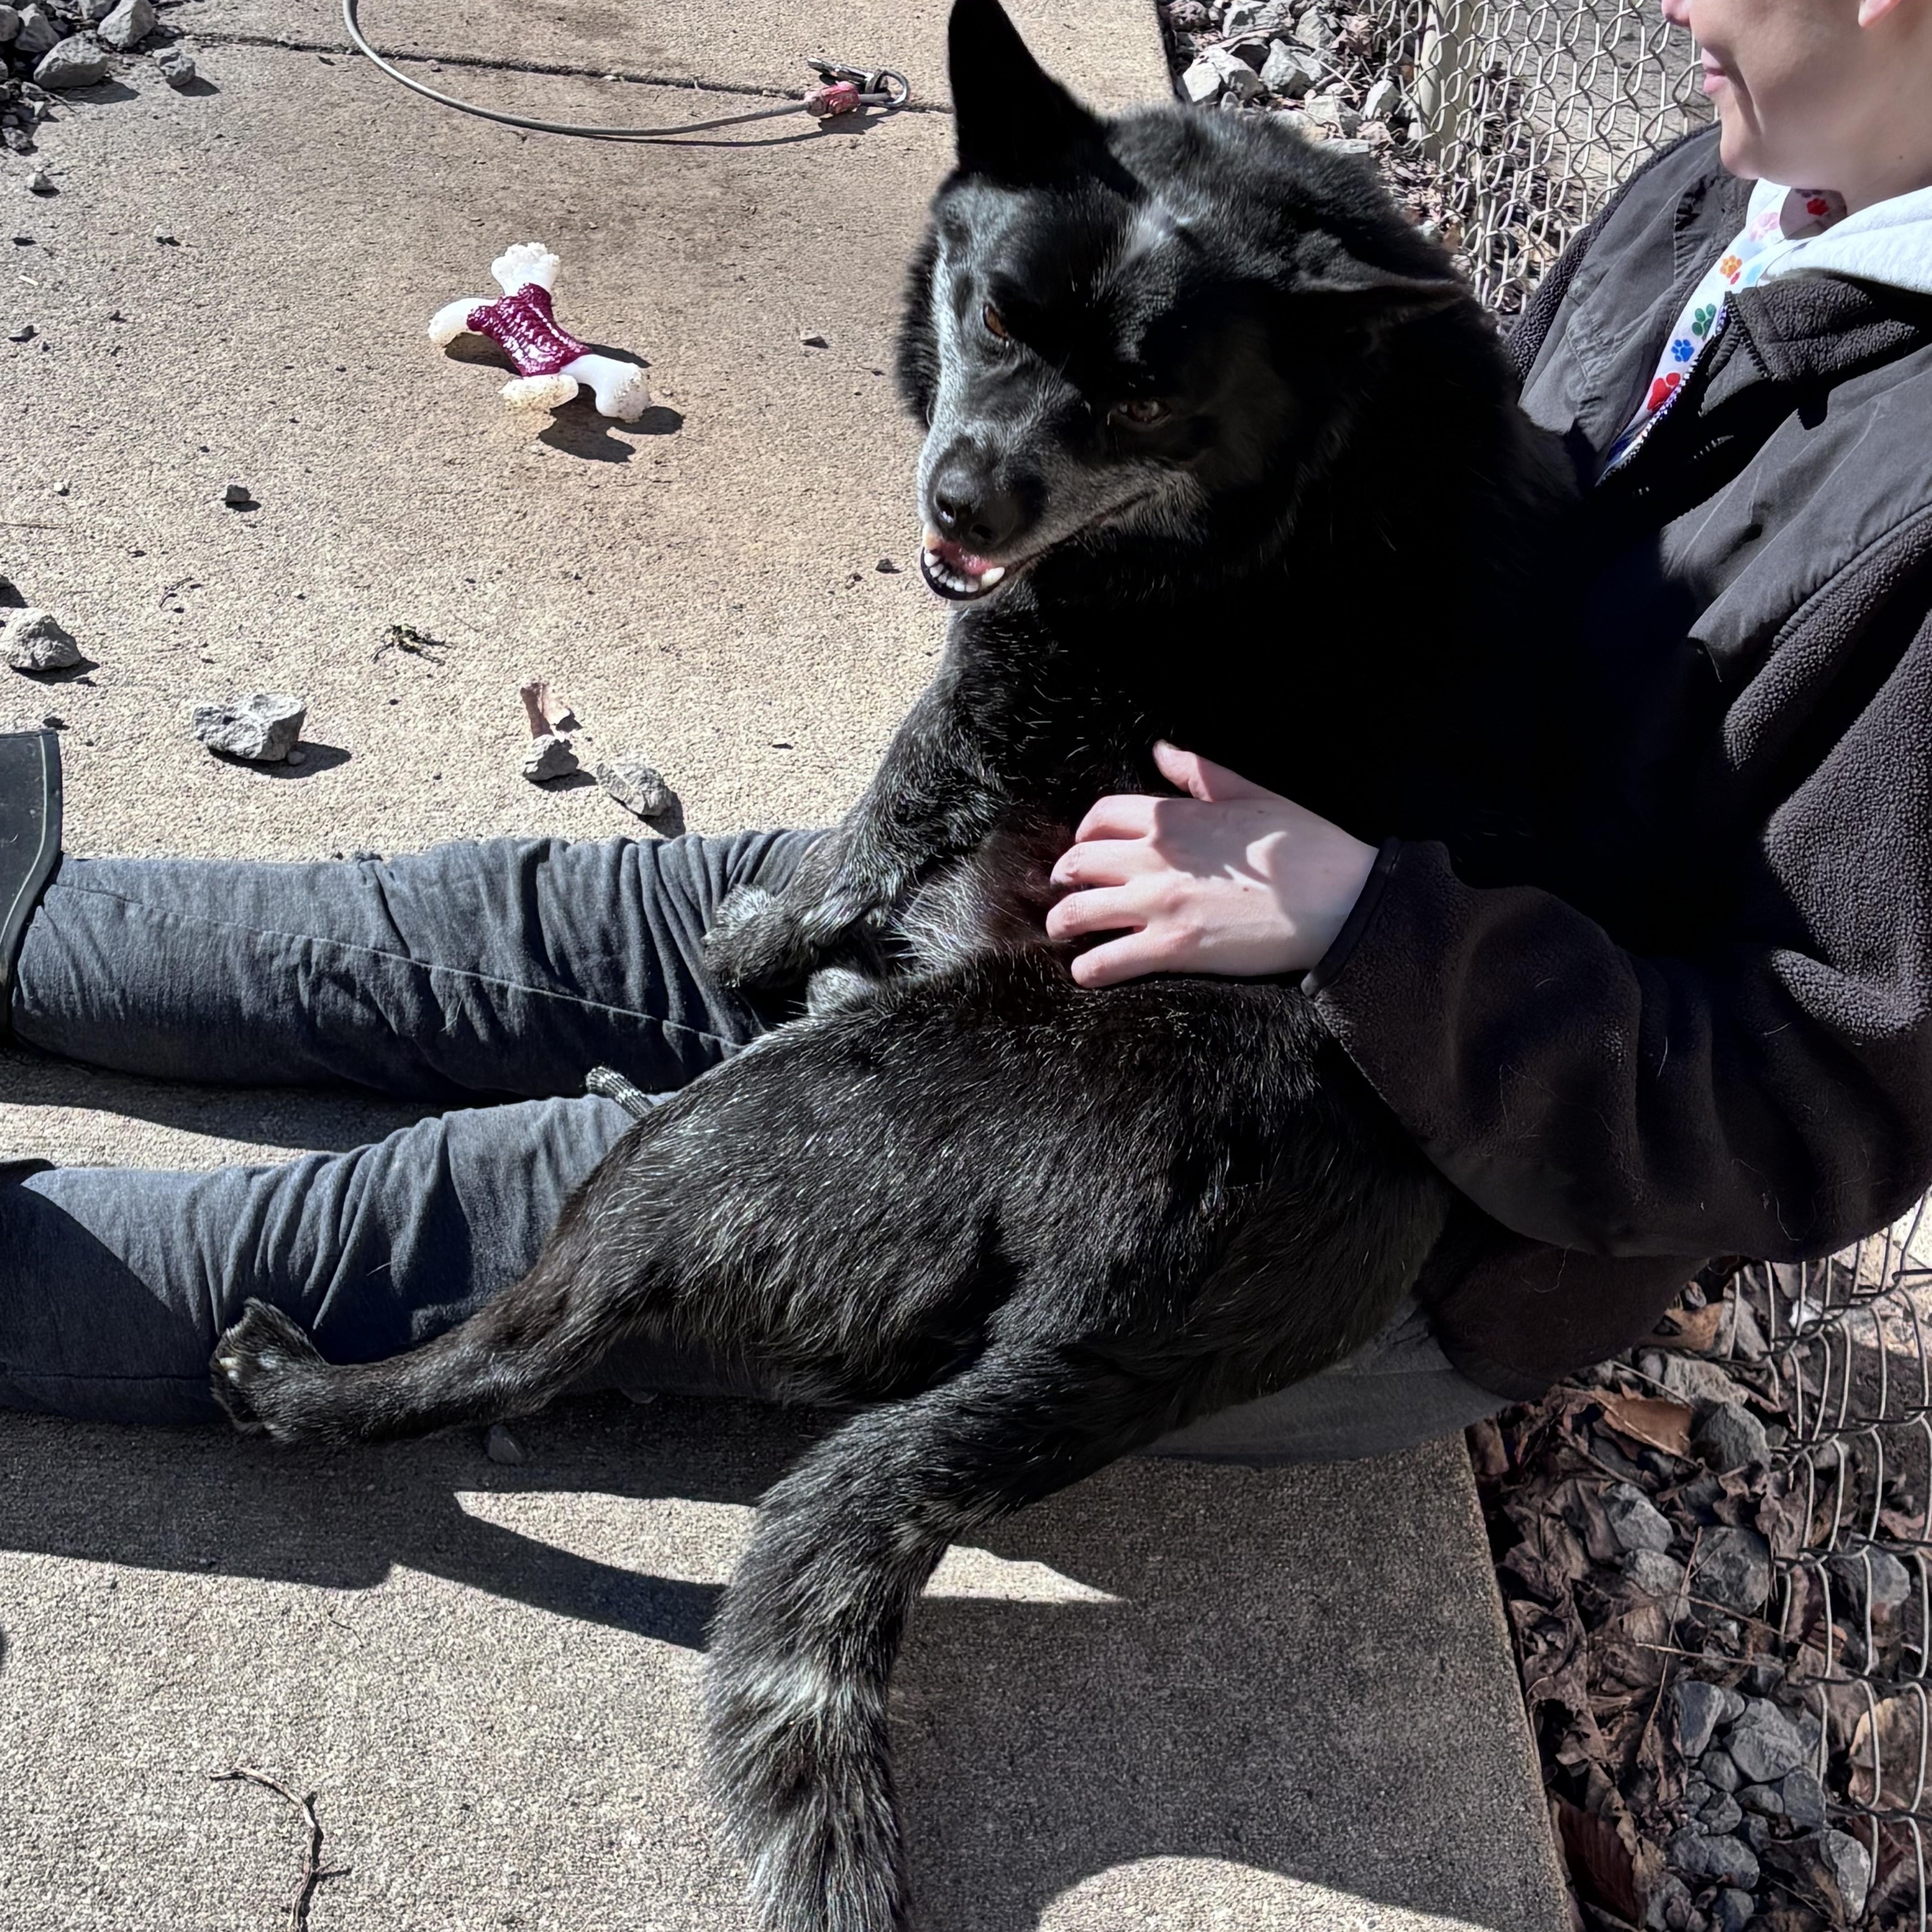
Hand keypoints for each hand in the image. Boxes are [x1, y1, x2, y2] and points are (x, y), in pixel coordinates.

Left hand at [1045, 742, 1377, 988]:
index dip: (1084, 833)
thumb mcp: (1251, 793)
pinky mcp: (1171, 948)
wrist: (1339, 898)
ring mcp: (1159, 904)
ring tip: (1063, 931)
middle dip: (1064, 877)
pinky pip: (1107, 960)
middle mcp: (1155, 857)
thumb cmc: (1305, 844)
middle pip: (1079, 863)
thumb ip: (1199, 774)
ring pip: (1080, 911)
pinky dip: (1088, 968)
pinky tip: (1086, 972)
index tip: (1084, 847)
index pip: (1101, 817)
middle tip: (1064, 891)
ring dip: (1063, 923)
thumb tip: (1160, 749)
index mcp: (1173, 817)